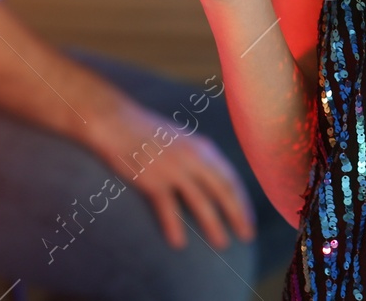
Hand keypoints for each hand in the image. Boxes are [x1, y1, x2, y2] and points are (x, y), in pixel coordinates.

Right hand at [82, 95, 254, 249]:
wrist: (115, 122)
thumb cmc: (147, 133)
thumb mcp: (182, 139)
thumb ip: (198, 157)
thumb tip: (212, 179)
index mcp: (203, 147)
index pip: (231, 178)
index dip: (242, 200)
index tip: (249, 219)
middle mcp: (193, 157)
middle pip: (223, 190)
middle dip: (238, 214)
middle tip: (247, 236)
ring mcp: (173, 168)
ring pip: (201, 201)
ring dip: (213, 225)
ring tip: (222, 243)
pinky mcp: (152, 178)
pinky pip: (168, 207)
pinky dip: (174, 226)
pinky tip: (179, 243)